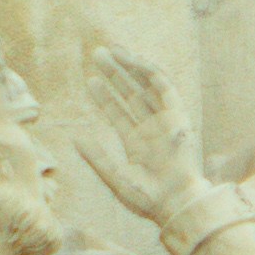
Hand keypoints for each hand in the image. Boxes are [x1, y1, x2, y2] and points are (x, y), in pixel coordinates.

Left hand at [74, 42, 200, 226]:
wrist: (173, 204)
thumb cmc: (146, 198)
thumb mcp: (114, 177)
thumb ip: (96, 157)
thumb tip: (75, 138)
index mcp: (137, 143)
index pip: (118, 113)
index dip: (103, 96)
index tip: (90, 80)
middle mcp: (151, 129)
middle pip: (131, 94)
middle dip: (114, 74)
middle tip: (97, 54)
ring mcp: (165, 122)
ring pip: (146, 86)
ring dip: (130, 67)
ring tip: (112, 50)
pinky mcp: (178, 117)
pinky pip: (164, 87)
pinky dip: (149, 72)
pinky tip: (132, 61)